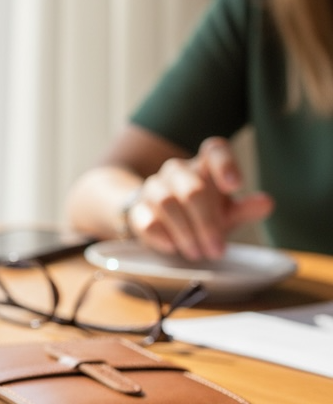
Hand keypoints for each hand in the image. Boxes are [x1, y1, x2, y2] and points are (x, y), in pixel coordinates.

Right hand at [127, 137, 273, 260]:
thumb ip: (245, 209)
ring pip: (166, 202)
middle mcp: (178, 171)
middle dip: (206, 223)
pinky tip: (172, 247)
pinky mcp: (136, 208)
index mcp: (205, 167)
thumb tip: (266, 203)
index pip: (215, 150)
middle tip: (217, 250)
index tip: (236, 187)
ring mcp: (153, 187)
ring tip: (197, 253)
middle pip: (192, 189)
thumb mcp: (226, 213)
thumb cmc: (200, 214)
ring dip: (185, 232)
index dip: (225, 165)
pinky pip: (145, 218)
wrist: (155, 218)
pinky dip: (161, 235)